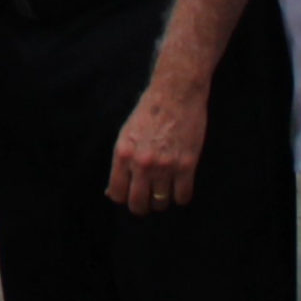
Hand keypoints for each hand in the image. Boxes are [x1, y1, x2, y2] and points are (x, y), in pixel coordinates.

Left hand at [106, 77, 205, 215]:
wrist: (176, 93)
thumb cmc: (149, 112)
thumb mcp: (126, 134)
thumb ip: (121, 162)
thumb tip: (113, 192)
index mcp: (123, 154)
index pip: (117, 194)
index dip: (123, 198)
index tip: (129, 195)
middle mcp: (142, 163)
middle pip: (138, 204)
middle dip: (141, 207)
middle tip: (147, 201)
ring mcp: (165, 165)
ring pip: (161, 203)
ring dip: (162, 201)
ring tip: (164, 190)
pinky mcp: (187, 165)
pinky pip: (183, 197)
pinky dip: (181, 196)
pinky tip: (179, 187)